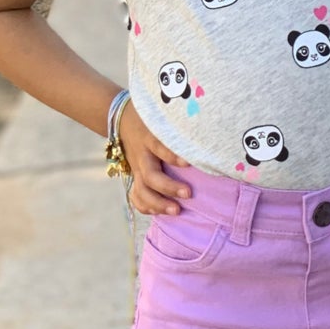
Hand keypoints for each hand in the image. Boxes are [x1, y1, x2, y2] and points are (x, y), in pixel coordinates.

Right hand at [119, 99, 191, 215]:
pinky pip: (136, 196)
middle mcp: (142, 156)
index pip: (159, 146)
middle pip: (150, 175)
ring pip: (142, 191)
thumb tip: (207, 127)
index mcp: (149, 138)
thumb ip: (180, 122)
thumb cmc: (153, 118)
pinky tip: (160, 213)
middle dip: (169, 187)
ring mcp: (137, 169)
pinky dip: (146, 207)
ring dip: (158, 203)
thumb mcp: (162, 114)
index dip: (171, 155)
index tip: (188, 163)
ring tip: (177, 211)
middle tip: (188, 194)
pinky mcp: (135, 178)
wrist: (122, 120)